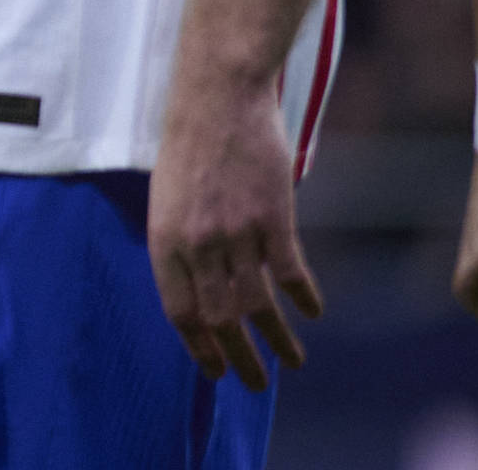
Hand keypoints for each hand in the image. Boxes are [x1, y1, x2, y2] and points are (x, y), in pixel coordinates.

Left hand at [148, 75, 322, 391]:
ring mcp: (237, 233)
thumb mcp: (167, 196)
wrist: (218, 94)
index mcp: (163, 239)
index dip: (200, 348)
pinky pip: (291, 273)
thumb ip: (181, 244)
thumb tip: (199, 288)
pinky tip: (313, 313)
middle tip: (252, 383)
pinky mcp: (274, 218)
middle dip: (240, 358)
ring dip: (278, 341)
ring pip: (259, 306)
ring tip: (292, 363)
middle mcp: (198, 244)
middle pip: (220, 318)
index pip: (180, 312)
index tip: (215, 371)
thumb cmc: (189, 141)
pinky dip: (303, 298)